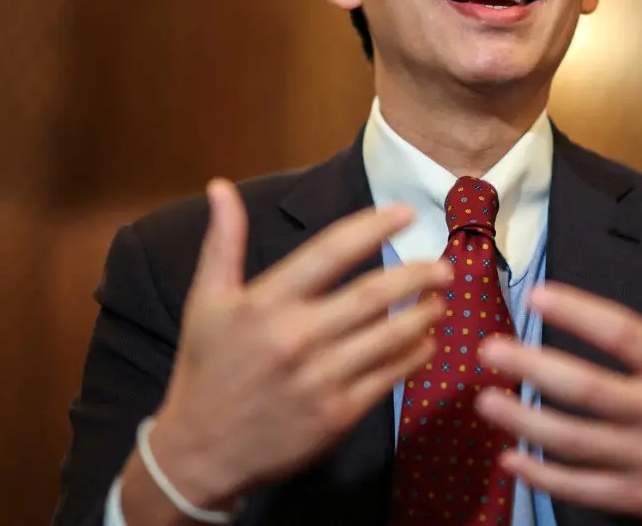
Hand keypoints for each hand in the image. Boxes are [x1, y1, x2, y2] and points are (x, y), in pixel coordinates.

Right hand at [147, 179, 450, 508]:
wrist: (198, 454)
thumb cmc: (205, 369)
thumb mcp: (206, 301)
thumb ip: (223, 242)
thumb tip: (221, 187)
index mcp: (266, 302)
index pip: (331, 251)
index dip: (373, 227)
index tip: (405, 214)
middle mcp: (295, 337)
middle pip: (373, 294)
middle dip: (417, 275)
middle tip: (444, 266)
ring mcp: (319, 379)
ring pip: (388, 337)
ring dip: (422, 316)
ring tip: (440, 301)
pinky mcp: (336, 416)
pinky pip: (387, 378)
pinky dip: (413, 357)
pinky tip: (425, 343)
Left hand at [474, 247, 641, 525]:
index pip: (626, 335)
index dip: (580, 312)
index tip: (537, 293)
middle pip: (590, 389)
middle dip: (536, 367)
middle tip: (490, 349)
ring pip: (578, 442)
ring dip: (527, 422)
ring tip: (486, 400)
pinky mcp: (641, 498)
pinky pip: (585, 489)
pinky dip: (545, 477)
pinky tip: (511, 459)